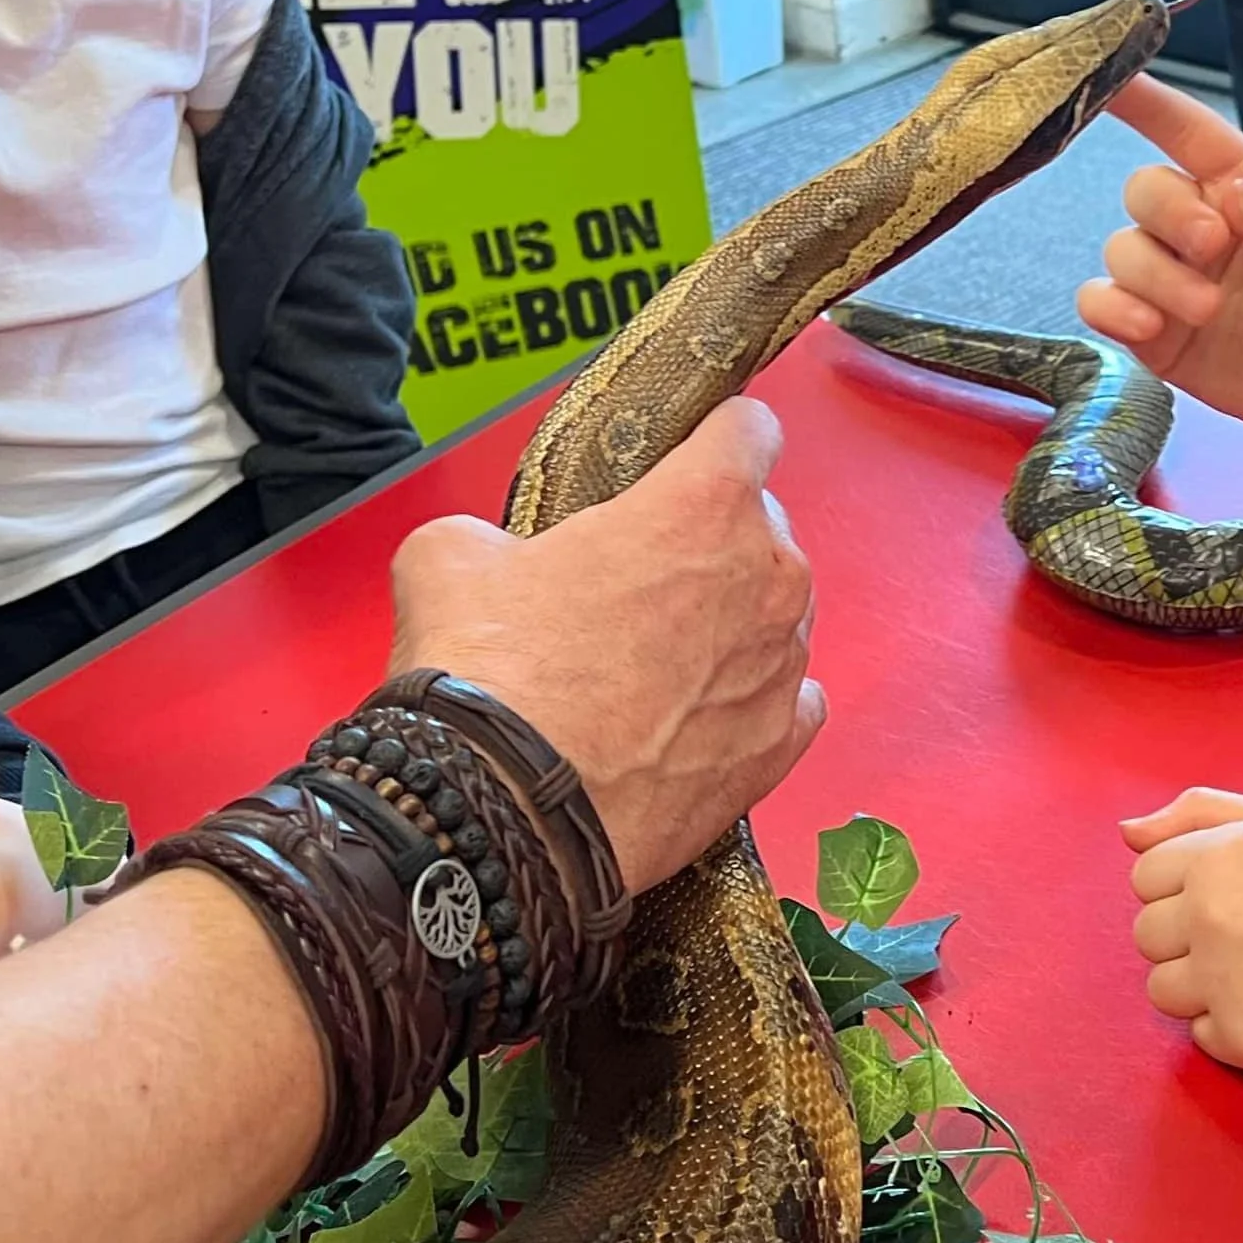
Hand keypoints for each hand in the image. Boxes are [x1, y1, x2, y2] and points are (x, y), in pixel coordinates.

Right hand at [390, 399, 824, 895]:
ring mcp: (782, 667)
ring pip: (778, 617)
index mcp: (703, 504)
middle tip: (639, 582)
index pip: (749, 429)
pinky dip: (754, 701)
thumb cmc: (490, 675)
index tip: (693, 457)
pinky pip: (791, 702)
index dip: (716, 438)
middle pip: (765, 528)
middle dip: (711, 543)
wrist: (510, 812)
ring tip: (658, 662)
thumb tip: (497, 557)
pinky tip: (704, 715)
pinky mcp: (778, 748)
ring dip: (732, 625)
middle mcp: (767, 577)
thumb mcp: (451, 557)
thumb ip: (499, 535)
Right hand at [1077, 77, 1242, 465]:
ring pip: (1121, 250)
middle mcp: (1199, 226)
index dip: (1147, 102)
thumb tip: (1230, 197)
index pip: (1188, 132)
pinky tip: (1150, 327)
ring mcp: (1172, 280)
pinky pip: (1099, 305)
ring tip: (1207, 310)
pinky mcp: (1152, 334)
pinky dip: (1113, 310)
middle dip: (1171, 216)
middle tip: (1215, 248)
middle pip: (1144, 191)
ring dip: (1156, 277)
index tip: (1110, 76)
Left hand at [1123, 789, 1242, 1079]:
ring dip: (1201, 986)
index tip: (1240, 896)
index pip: (1144, 877)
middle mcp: (1212, 917)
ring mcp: (1225, 983)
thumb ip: (1198, 814)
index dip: (1187, 887)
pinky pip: (1199, 1035)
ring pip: (1161, 990)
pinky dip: (1233, 1027)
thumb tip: (1125, 832)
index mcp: (1217, 857)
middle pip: (1145, 936)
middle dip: (1188, 936)